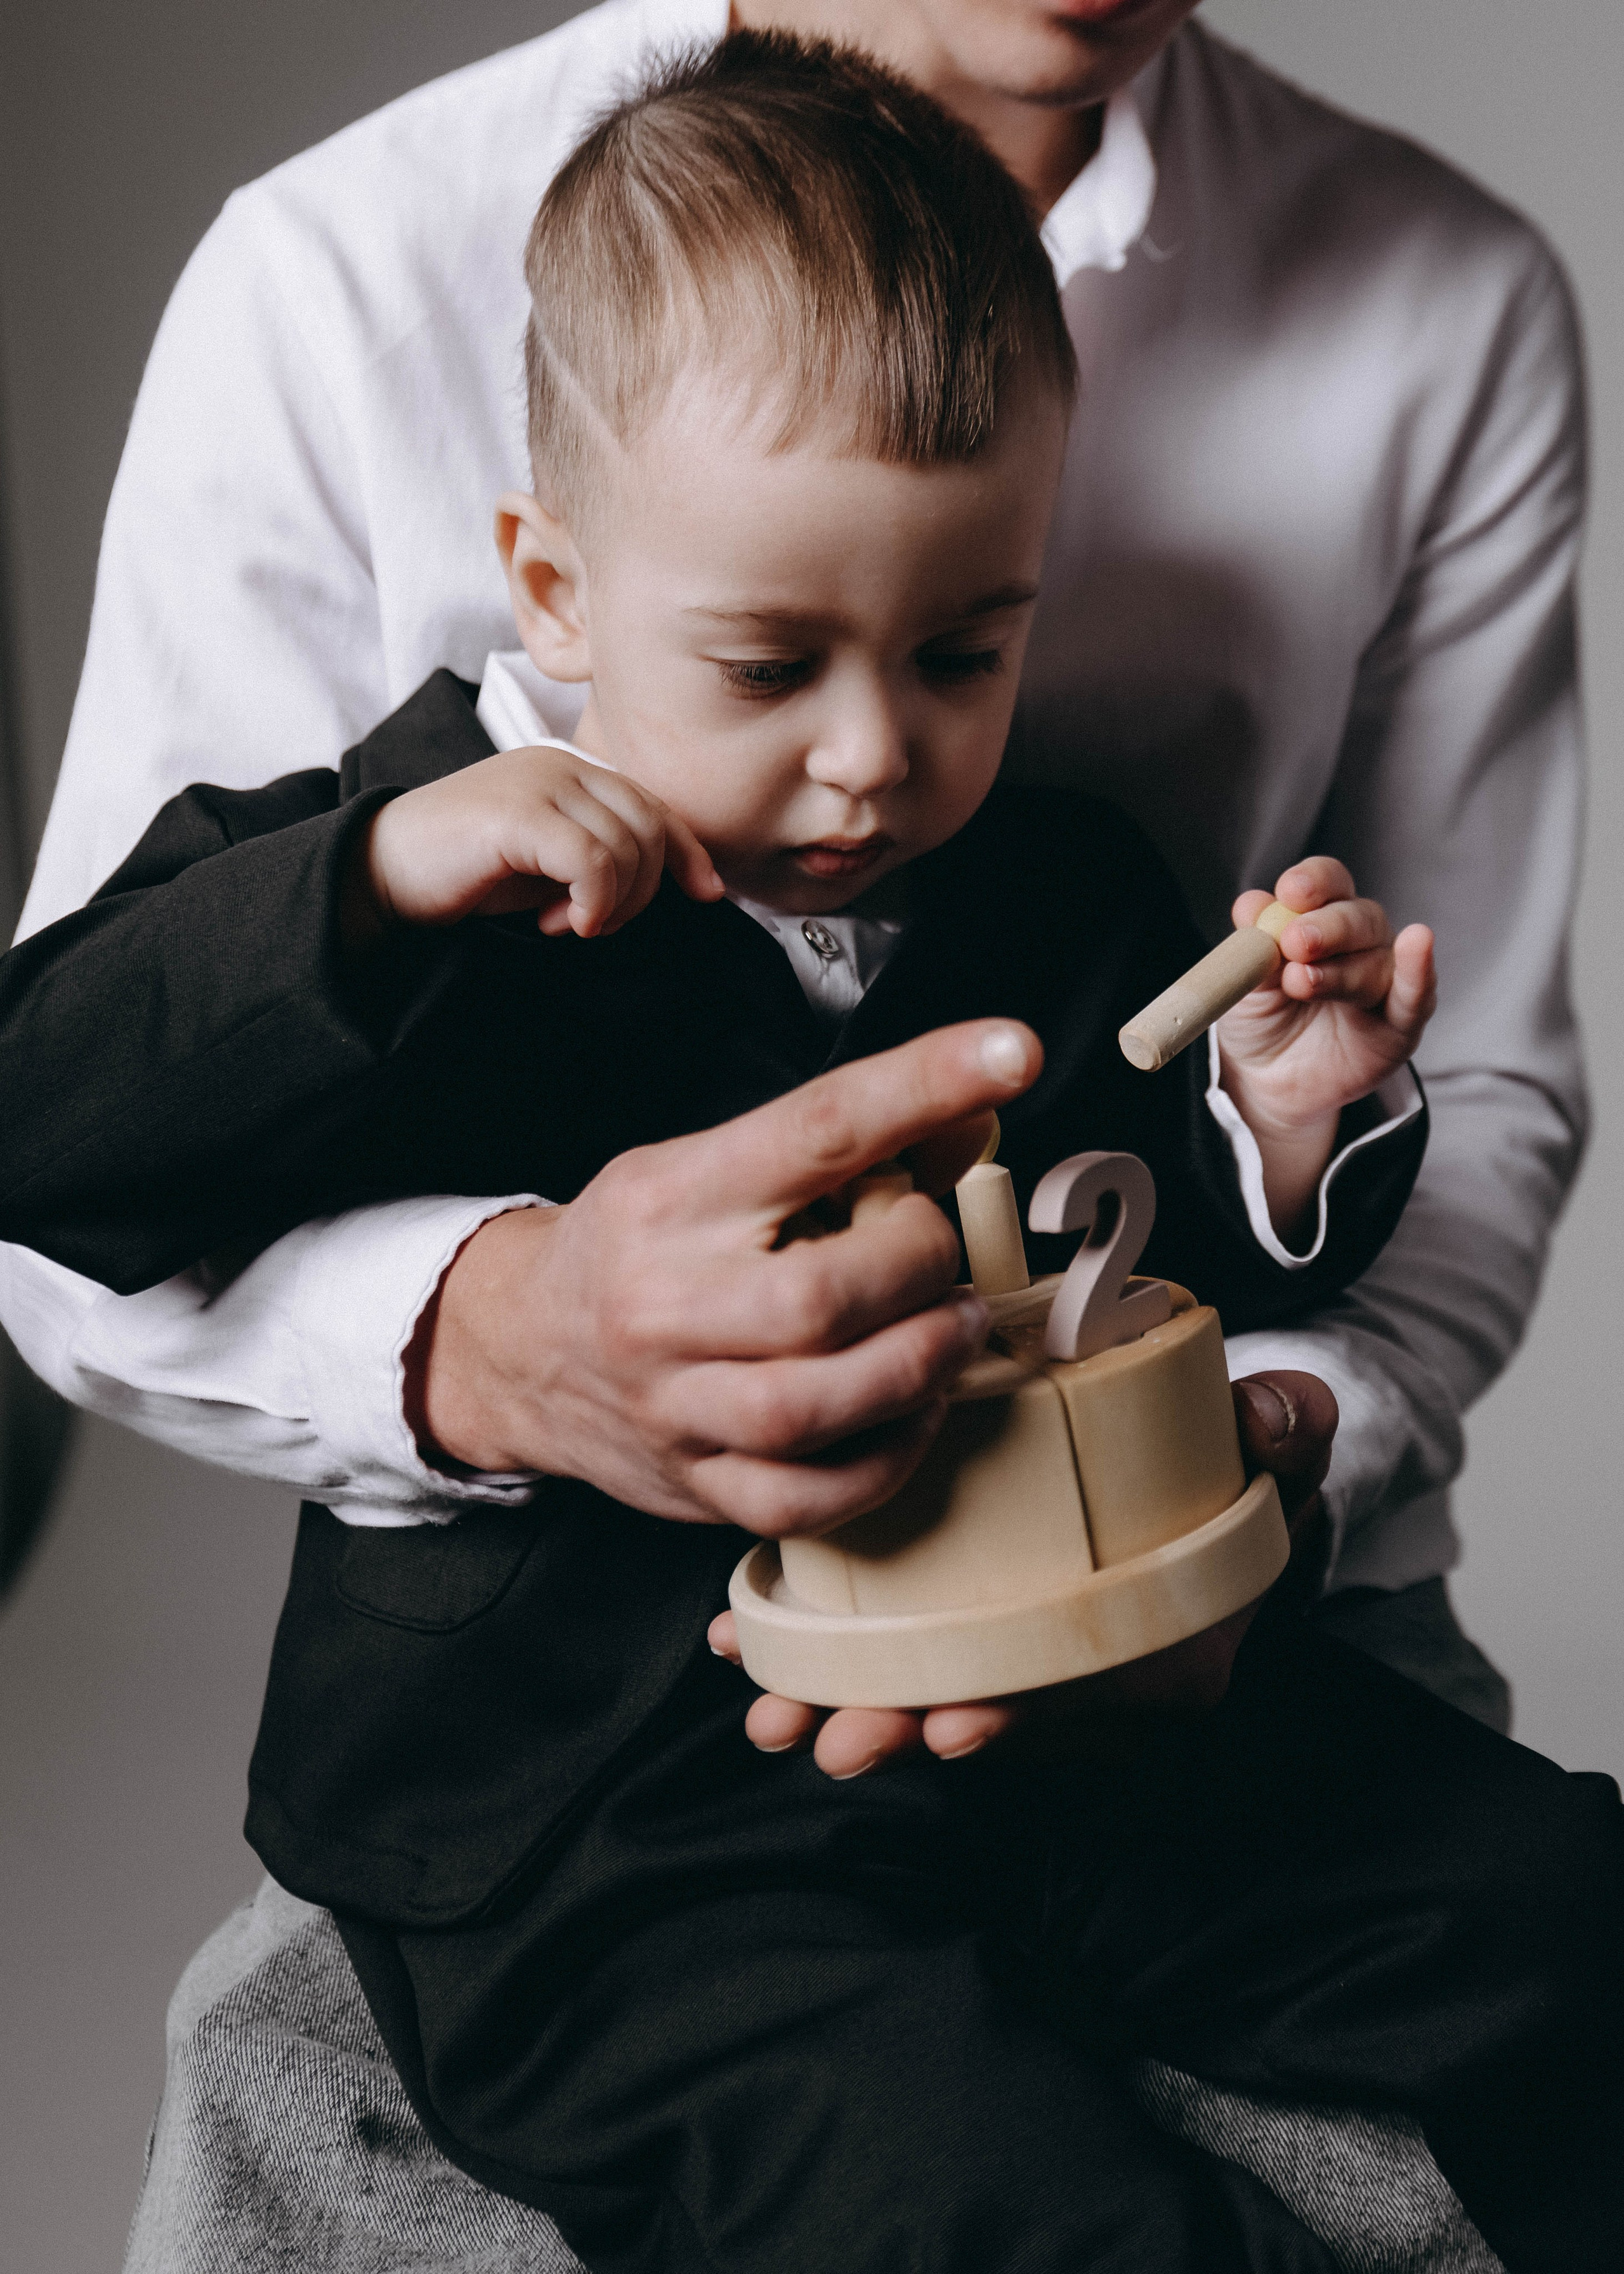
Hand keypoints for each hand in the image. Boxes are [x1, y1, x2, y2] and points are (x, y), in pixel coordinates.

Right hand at [354, 744, 722, 939]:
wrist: (384, 869)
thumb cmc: (468, 870)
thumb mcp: (550, 861)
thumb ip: (601, 854)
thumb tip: (672, 881)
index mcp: (572, 769)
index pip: (655, 805)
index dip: (689, 852)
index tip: (707, 894)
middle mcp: (561, 764)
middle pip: (651, 828)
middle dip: (641, 892)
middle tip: (593, 923)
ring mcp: (540, 783)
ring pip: (628, 847)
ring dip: (610, 904)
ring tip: (565, 922)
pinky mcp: (519, 813)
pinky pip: (594, 862)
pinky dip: (593, 903)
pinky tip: (560, 922)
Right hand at [411, 1020, 1042, 1532]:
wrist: (519, 1346)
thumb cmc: (643, 1246)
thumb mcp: (716, 1166)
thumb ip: (846, 1144)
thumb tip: (976, 1108)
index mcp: (672, 1196)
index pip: (813, 1128)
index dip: (921, 1085)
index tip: (1010, 1053)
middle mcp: (662, 1301)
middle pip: (821, 1296)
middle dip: (919, 1266)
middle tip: (937, 1254)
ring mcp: (672, 1404)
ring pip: (815, 1406)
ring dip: (919, 1364)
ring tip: (950, 1328)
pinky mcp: (694, 1486)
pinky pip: (808, 1496)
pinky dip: (889, 1457)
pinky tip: (913, 1409)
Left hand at [708, 1367, 1336, 1776]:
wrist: (1216, 1462)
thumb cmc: (1242, 1462)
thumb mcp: (1277, 1439)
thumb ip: (1285, 1425)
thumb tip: (1274, 1409)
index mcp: (1166, 1647)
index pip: (1083, 1697)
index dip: (1017, 1714)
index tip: (952, 1721)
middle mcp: (1088, 1668)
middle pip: (989, 1707)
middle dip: (905, 1725)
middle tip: (835, 1737)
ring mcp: (1024, 1646)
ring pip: (930, 1687)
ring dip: (849, 1701)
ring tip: (776, 1712)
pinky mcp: (969, 1611)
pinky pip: (894, 1641)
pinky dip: (824, 1644)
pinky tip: (750, 1631)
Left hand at [1217, 856, 1434, 1235]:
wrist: (1260, 1095)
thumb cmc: (1248, 1029)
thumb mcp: (1233, 991)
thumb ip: (1243, 954)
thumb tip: (1246, 908)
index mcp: (1309, 926)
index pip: (1321, 886)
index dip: (1309, 885)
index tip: (1284, 898)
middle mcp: (1350, 947)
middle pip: (1356, 916)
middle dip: (1325, 926)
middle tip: (1292, 946)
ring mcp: (1379, 987)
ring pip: (1378, 957)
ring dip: (1344, 961)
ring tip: (1302, 981)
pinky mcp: (1395, 1028)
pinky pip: (1417, 998)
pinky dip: (1420, 972)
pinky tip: (1420, 943)